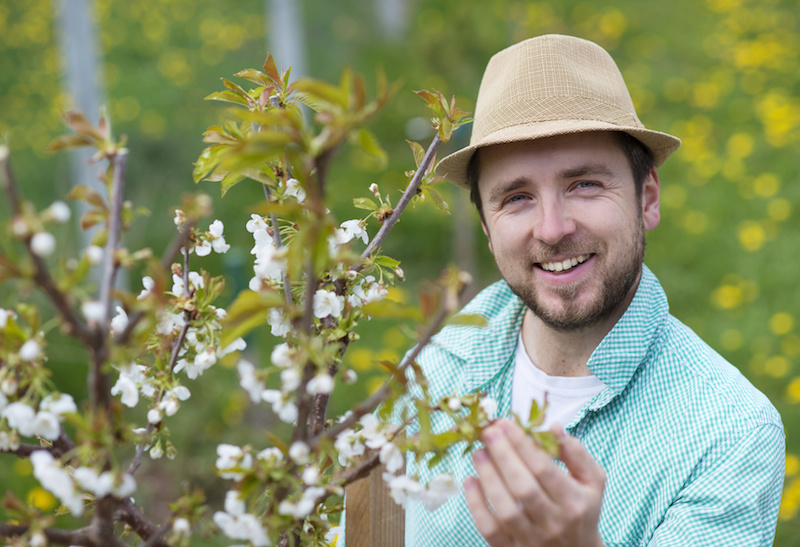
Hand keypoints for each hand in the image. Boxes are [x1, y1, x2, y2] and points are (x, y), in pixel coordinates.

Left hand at [464, 419, 605, 546]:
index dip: (522, 444)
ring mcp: (532, 540)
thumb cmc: (582, 510)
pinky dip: (476, 505)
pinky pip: (489, 530)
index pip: (545, 469)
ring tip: (479, 453)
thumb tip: (553, 427)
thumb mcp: (592, 481)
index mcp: (574, 502)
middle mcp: (554, 523)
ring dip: (488, 477)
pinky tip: (470, 481)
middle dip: (503, 455)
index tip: (505, 423)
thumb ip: (575, 452)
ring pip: (506, 509)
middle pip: (523, 487)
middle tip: (488, 432)